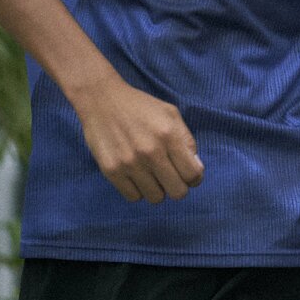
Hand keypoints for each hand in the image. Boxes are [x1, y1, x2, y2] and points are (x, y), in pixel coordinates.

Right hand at [73, 78, 203, 201]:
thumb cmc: (141, 107)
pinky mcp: (111, 172)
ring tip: (153, 175)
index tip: (190, 175)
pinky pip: (133, 197)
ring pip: (155, 198)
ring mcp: (129, 164)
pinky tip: (138, 176)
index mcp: (170, 136)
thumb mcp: (172, 115)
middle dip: (179, 187)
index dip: (196, 178)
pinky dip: (139, 190)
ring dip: (158, 189)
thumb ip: (187, 140)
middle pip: (177, 193)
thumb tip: (196, 167)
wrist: (103, 101)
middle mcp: (151, 152)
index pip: (193, 174)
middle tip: (173, 177)